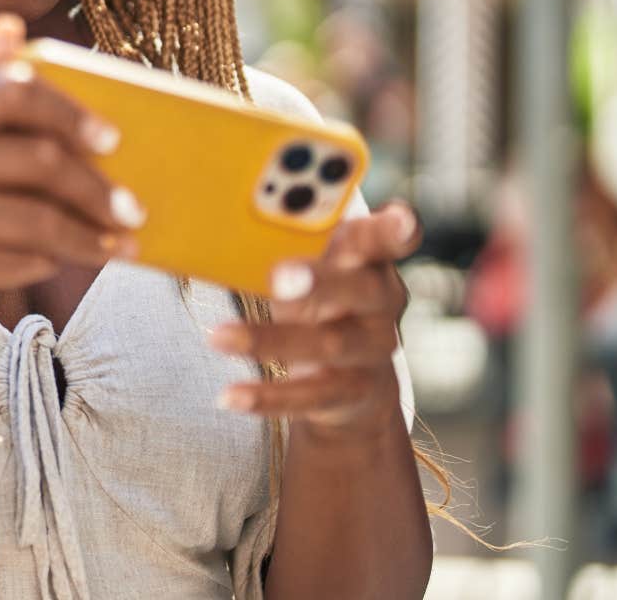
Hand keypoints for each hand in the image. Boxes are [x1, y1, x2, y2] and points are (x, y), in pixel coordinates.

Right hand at [0, 13, 145, 358]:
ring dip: (90, 235)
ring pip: (38, 218)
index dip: (71, 111)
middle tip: (135, 211)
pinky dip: (56, 262)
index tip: (114, 139)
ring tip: (121, 243)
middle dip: (97, 187)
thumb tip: (10, 20)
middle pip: (38, 157)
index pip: (14, 90)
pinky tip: (69, 262)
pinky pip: (24, 260)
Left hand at [205, 201, 419, 438]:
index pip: (387, 239)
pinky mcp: (354, 393)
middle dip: (321, 282)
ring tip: (218, 337)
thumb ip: (287, 244)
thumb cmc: (319, 300)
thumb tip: (218, 225)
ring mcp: (373, 350)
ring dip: (270, 340)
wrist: (353, 384)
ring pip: (328, 344)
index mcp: (369, 260)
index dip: (396, 229)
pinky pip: (312, 396)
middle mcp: (381, 303)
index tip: (399, 219)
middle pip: (360, 289)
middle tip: (279, 278)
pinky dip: (268, 396)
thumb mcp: (309, 268)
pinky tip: (230, 396)